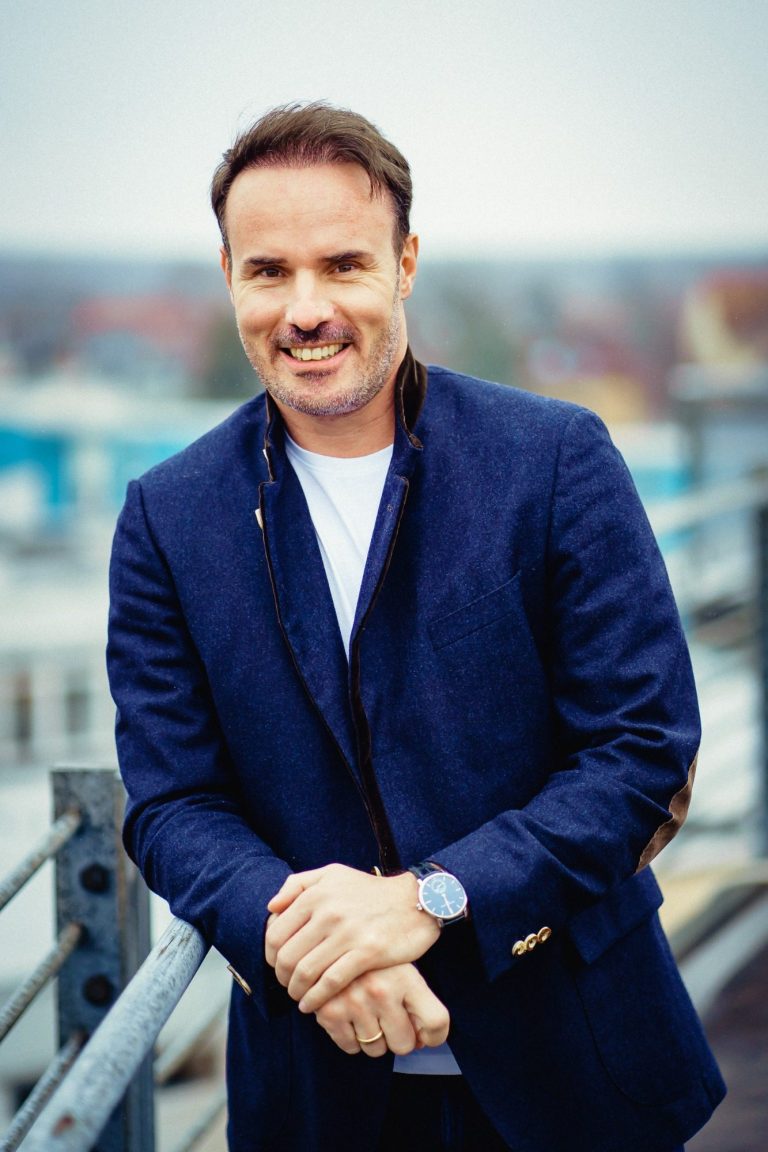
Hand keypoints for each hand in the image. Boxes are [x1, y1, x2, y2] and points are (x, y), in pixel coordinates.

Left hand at [264, 864, 439, 1012]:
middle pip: (287, 956)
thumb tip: (271, 907)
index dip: (270, 956)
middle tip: (287, 985)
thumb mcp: (333, 874)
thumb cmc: (370, 890)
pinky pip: (331, 982)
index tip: (276, 966)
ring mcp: (348, 933)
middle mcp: (328, 912)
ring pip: (306, 972)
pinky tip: (312, 1005)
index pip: (276, 933)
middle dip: (281, 977)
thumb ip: (298, 885)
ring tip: (299, 997)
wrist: (415, 900)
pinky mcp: (367, 952)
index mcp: (316, 894)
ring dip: (296, 991)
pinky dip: (316, 998)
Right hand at [314, 962, 449, 1057]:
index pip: (436, 1021)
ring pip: (376, 1049)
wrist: (330, 938)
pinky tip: (350, 1015)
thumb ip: (417, 1000)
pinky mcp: (330, 1012)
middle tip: (389, 1021)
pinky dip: (351, 1038)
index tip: (426, 1036)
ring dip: (373, 1038)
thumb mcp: (401, 966)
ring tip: (367, 1013)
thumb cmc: (374, 957)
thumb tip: (422, 1041)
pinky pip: (350, 1047)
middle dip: (398, 1038)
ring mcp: (354, 1002)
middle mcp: (381, 991)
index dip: (435, 1037)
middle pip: (404, 1044)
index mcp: (405, 977)